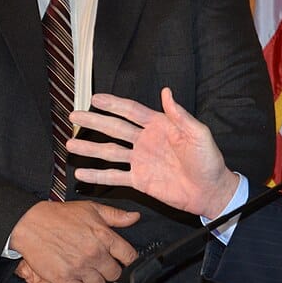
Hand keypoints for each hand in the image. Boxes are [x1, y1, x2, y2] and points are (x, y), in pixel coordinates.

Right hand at [9, 200, 138, 282]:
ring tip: (88, 273)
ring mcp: (80, 267)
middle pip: (115, 274)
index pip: (130, 256)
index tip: (124, 261)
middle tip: (102, 267)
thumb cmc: (60, 215)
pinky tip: (77, 282)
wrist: (31, 223)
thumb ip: (115, 215)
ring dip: (95, 282)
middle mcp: (95, 253)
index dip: (129, 260)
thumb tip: (134, 217)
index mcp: (105, 236)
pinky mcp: (64, 278)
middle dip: (110, 272)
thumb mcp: (91, 208)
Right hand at [67, 88, 239, 218]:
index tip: (95, 98)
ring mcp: (141, 161)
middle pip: (115, 129)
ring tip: (71, 143)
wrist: (210, 190)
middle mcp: (147, 141)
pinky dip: (97, 175)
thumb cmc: (209, 160)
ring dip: (90, 148)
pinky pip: (114, 177)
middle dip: (94, 122)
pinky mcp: (139, 180)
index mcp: (160, 126)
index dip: (113, 104)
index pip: (132, 111)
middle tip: (75, 115)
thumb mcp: (198, 134)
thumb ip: (180, 115)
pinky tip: (82, 173)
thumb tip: (167, 92)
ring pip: (110, 152)